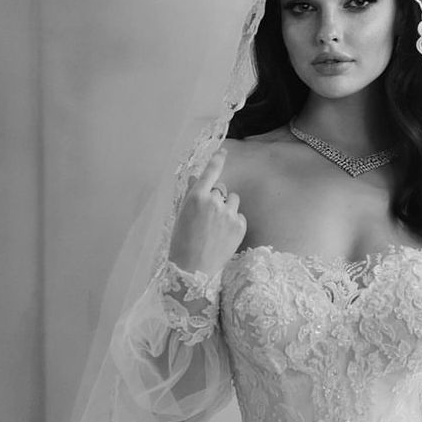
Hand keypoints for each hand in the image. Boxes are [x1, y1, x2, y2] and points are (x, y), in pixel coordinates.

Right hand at [168, 148, 246, 275]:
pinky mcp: (240, 226)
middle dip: (217, 197)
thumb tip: (197, 178)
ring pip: (233, 200)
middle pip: (222, 189)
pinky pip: (239, 215)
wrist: (194, 270)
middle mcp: (214, 202)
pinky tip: (223, 235)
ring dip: (227, 207)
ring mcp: (229, 214)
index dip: (217, 160)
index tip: (223, 151)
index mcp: (196, 197)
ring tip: (217, 226)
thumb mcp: (181, 216)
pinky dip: (234, 222)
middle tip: (209, 216)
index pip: (210, 172)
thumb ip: (191, 195)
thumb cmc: (182, 243)